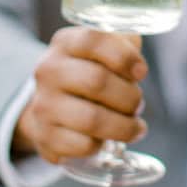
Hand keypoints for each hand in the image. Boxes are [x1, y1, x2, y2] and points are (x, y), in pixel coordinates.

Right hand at [13, 27, 147, 163]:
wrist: (50, 106)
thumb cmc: (86, 73)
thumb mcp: (101, 50)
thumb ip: (122, 45)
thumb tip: (136, 58)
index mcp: (65, 43)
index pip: (94, 40)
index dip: (124, 56)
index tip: (142, 72)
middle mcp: (49, 70)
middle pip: (97, 82)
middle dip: (129, 97)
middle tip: (138, 106)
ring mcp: (44, 104)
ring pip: (92, 119)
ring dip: (123, 126)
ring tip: (135, 127)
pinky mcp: (45, 136)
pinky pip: (83, 145)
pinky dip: (102, 144)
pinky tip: (106, 139)